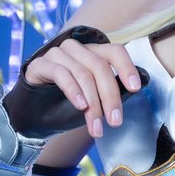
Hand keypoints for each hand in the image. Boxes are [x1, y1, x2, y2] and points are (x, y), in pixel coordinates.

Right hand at [24, 34, 142, 138]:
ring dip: (92, 103)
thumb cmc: (67, 107)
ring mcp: (56, 54)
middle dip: (110, 97)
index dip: (127, 67)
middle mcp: (75, 49)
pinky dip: (73, 91)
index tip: (135, 88)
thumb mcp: (96, 100)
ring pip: (82, 73)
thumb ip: (113, 91)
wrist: (34, 118)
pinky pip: (61, 74)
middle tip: (115, 122)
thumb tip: (140, 86)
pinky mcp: (39, 64)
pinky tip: (81, 106)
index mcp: (92, 52)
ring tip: (96, 127)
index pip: (115, 51)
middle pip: (100, 66)